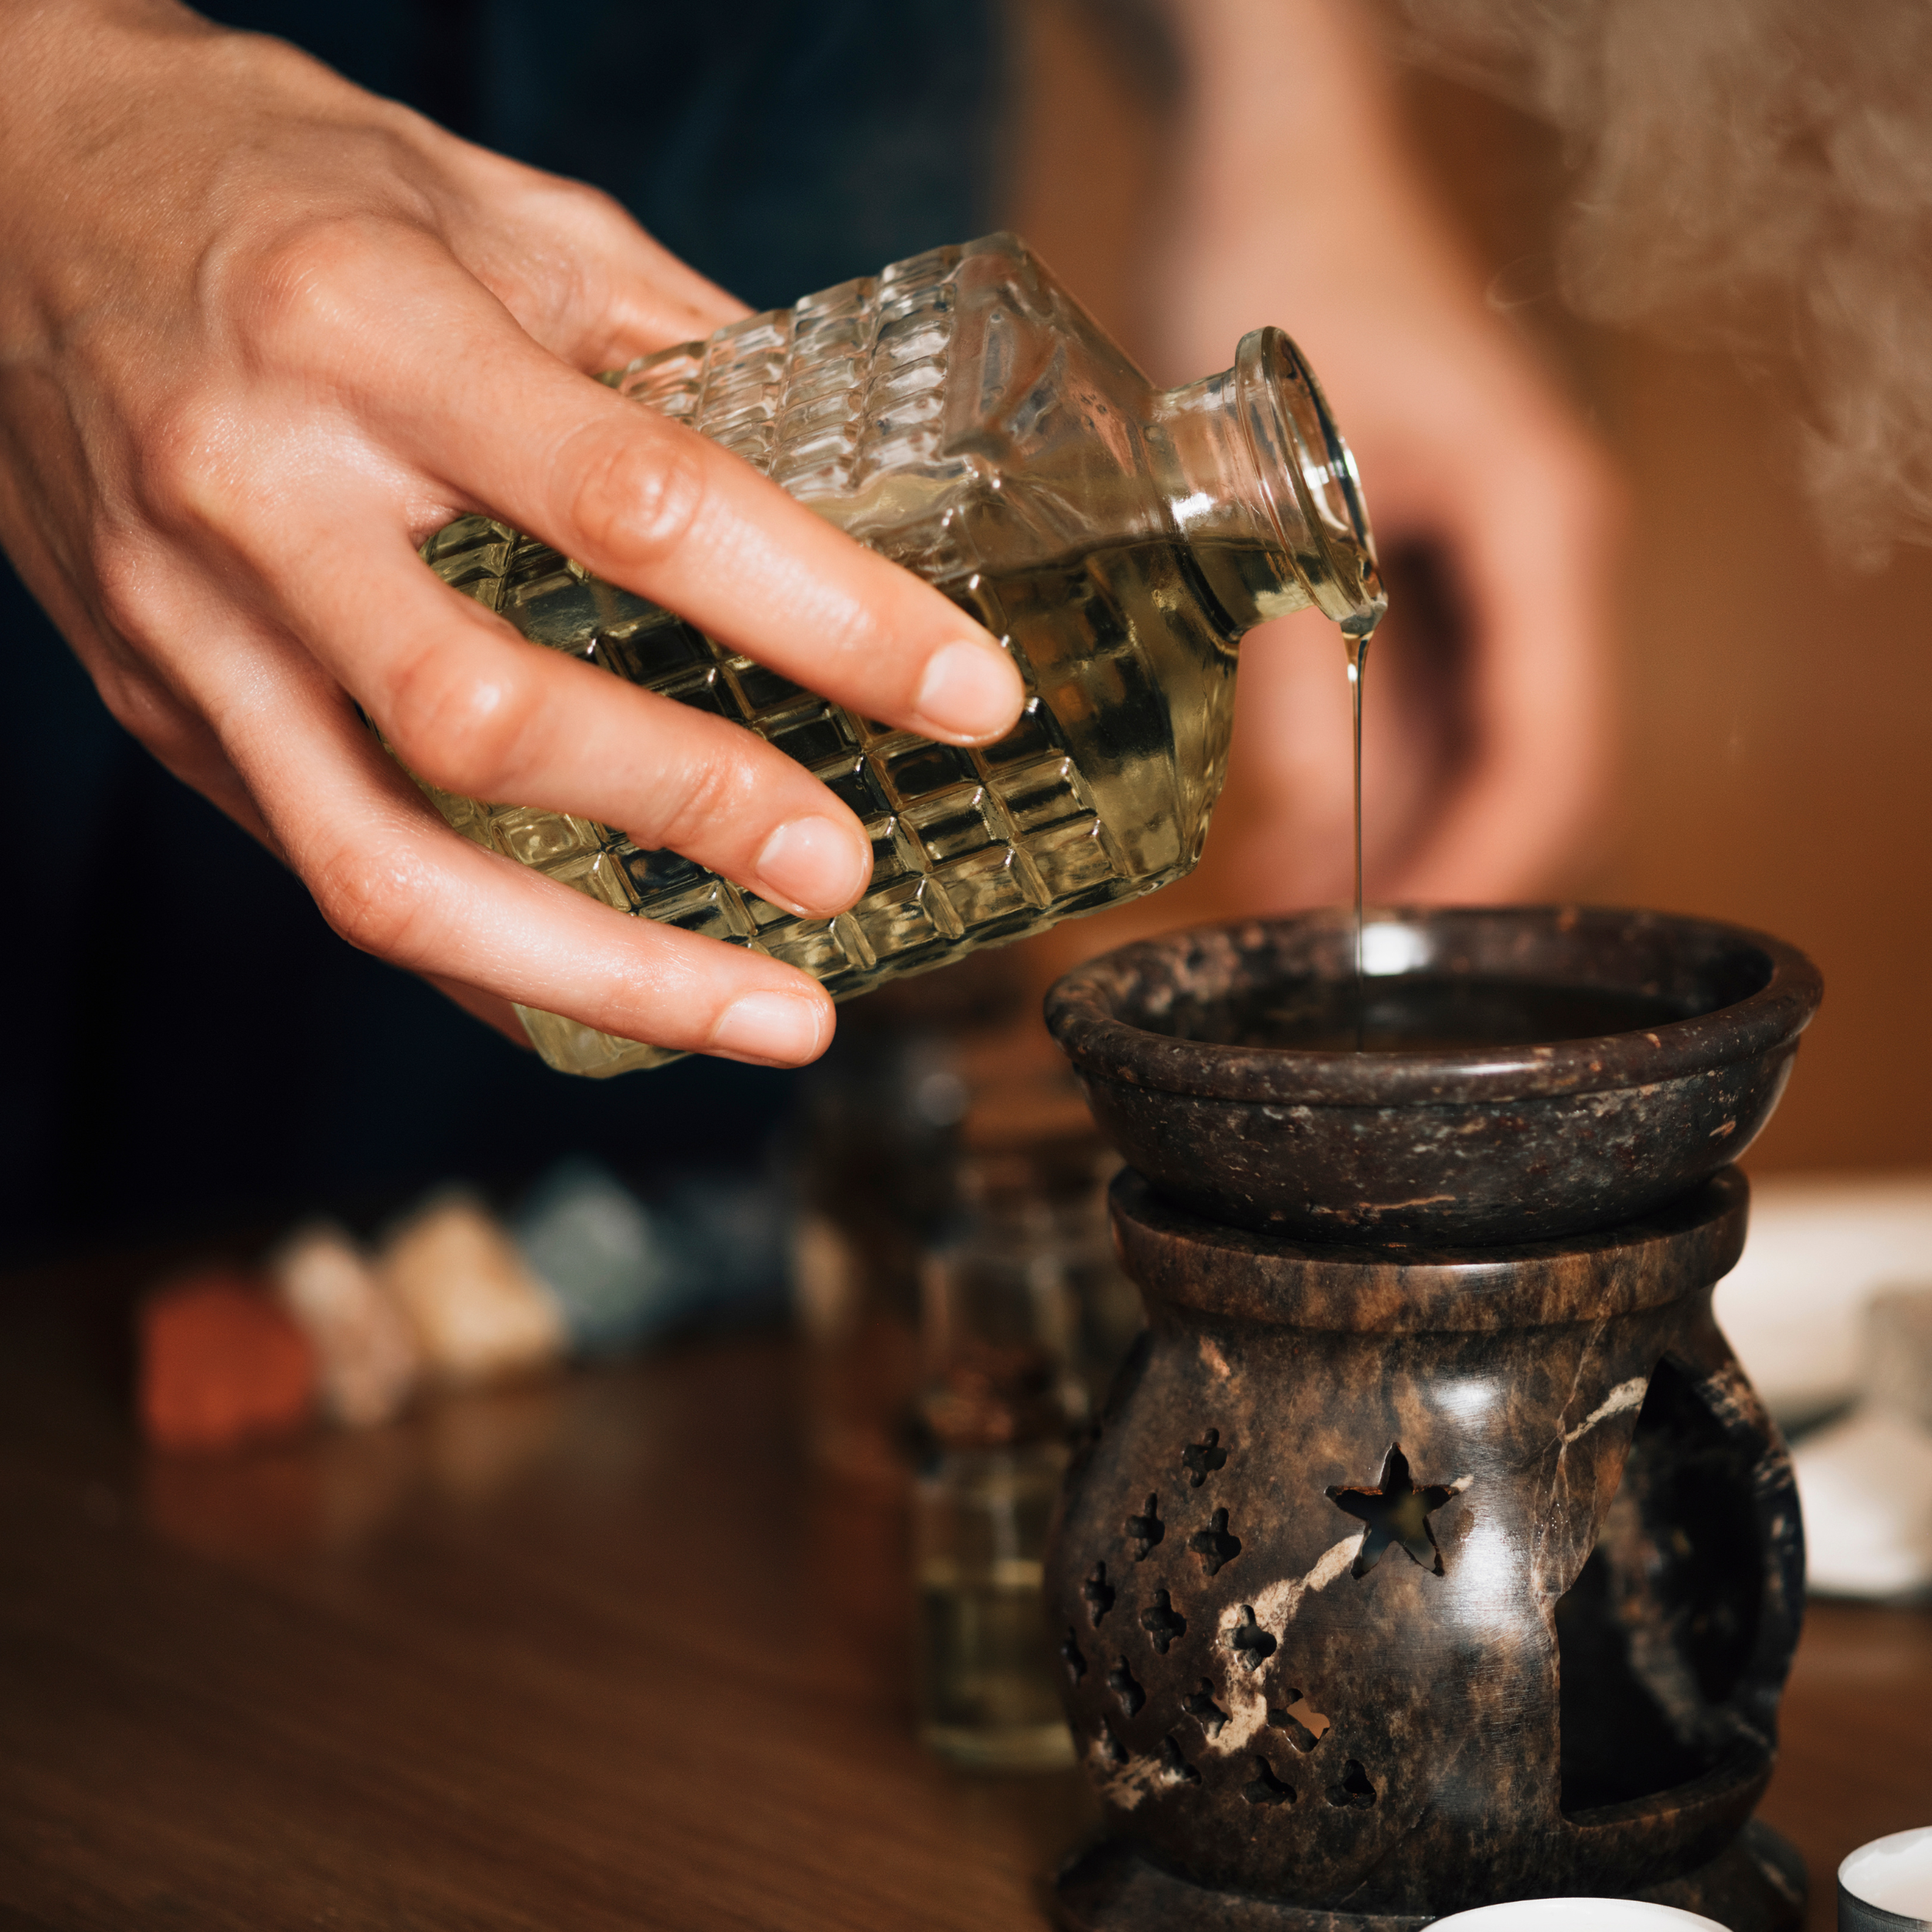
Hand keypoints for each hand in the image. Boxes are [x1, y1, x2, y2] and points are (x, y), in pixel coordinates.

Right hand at [0, 1, 1022, 1066]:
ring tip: (775, 1018)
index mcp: (370, 328)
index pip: (637, 501)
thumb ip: (670, 351)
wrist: (7, 189)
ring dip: (604, 974)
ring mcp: (190, 628)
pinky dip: (494, 967)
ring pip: (388, 866)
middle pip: (490, 715)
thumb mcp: (493, 211)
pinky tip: (617, 1004)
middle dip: (698, 812)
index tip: (967, 693)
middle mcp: (259, 492)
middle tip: (848, 871)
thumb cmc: (276, 188)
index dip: (826, 615)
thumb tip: (854, 490)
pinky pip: (335, 878)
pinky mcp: (164, 712)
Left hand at [1150, 0, 1621, 912]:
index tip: (1394, 952)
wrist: (1266, 173)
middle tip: (1327, 970)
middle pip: (1532, 775)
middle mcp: (1536, 568)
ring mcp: (1482, 577)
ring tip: (1289, 924)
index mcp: (1546, 535)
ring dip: (1395, 843)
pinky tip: (1280, 834)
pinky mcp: (1420, 576)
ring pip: (1471, 756)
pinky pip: (1416, 712)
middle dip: (1440, 880)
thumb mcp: (1269, 489)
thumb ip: (1291, 666)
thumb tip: (1298, 842)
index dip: (1489, 872)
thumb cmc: (1282, 278)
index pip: (1562, 753)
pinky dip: (1360, 782)